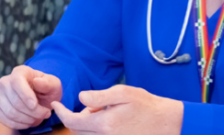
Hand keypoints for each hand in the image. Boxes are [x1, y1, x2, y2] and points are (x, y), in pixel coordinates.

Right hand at [0, 65, 62, 128]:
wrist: (39, 98)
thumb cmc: (46, 89)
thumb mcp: (53, 85)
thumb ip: (48, 83)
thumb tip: (37, 82)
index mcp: (20, 72)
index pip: (17, 81)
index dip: (25, 95)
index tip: (35, 105)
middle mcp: (6, 81)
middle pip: (15, 100)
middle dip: (32, 112)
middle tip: (44, 114)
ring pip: (10, 112)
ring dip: (26, 119)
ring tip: (37, 118)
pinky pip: (4, 119)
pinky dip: (18, 124)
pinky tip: (28, 122)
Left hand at [51, 85, 182, 134]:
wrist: (168, 124)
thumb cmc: (146, 105)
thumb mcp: (122, 93)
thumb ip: (98, 97)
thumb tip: (80, 98)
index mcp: (104, 125)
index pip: (72, 122)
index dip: (61, 113)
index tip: (56, 104)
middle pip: (78, 131)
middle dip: (77, 117)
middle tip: (94, 106)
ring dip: (87, 125)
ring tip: (105, 112)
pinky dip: (96, 131)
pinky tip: (109, 121)